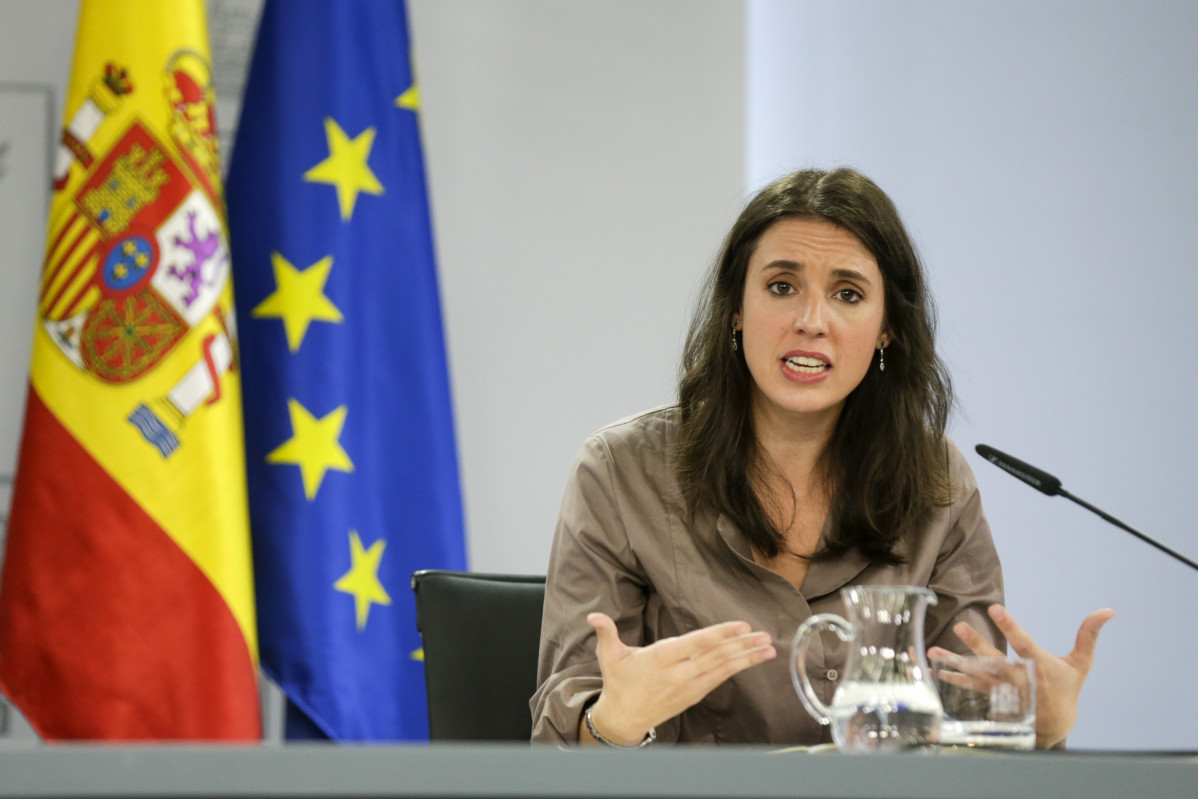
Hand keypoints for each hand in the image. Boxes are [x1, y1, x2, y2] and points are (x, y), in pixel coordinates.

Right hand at [581, 612, 775, 744]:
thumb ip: (606, 632)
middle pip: (716, 657)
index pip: (696, 643)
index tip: (741, 626)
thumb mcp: (609, 656)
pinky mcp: (693, 695)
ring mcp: (688, 686)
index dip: (720, 635)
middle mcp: (678, 673)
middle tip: (766, 636)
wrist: (623, 718)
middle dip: (743, 646)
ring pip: (722, 669)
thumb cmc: (618, 682)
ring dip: (747, 658)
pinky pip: (719, 679)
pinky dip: (736, 669)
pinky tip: (750, 661)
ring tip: (768, 648)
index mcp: (660, 659)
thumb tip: (594, 616)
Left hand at [928, 604, 1113, 748]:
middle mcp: (1019, 679)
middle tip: (959, 626)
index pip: (1023, 643)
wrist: (1054, 726)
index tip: (994, 608)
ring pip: (976, 674)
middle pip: (994, 659)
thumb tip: (1107, 610)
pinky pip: (969, 688)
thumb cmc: (1067, 689)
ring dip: (954, 662)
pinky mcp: (992, 697)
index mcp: (1040, 667)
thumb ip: (1088, 636)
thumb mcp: (1081, 664)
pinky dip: (953, 680)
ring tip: (933, 651)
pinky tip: (936, 671)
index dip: (1009, 626)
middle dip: (976, 643)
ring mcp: (1003, 690)